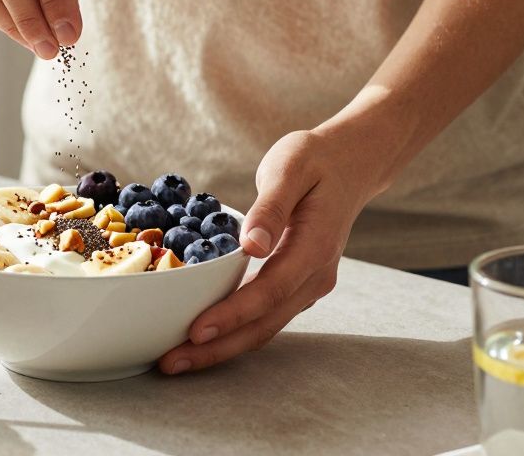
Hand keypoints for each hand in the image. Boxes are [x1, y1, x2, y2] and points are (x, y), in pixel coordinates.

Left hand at [159, 121, 394, 373]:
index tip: (195, 331)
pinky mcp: (298, 285)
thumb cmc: (316, 159)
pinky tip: (204, 337)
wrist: (352, 163)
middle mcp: (315, 275)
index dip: (232, 314)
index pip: (269, 291)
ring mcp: (310, 285)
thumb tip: (251, 245)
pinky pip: (266, 317)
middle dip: (217, 347)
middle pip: (264, 324)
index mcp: (314, 247)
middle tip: (171, 363)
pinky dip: (235, 332)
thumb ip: (270, 207)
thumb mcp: (291, 166)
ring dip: (223, 347)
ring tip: (178, 360)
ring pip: (265, 327)